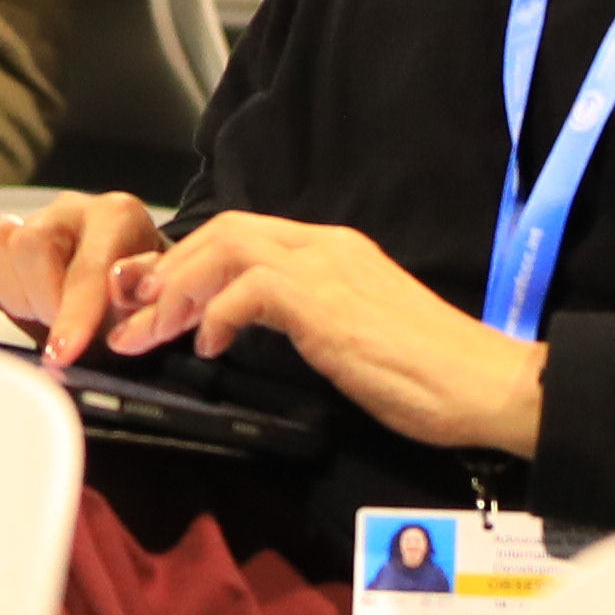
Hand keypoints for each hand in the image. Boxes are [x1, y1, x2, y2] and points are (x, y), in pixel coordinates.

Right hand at [0, 192, 166, 364]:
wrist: (133, 286)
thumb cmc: (144, 295)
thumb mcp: (160, 301)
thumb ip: (146, 297)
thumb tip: (121, 290)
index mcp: (116, 218)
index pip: (86, 265)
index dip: (74, 313)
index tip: (62, 353)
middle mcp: (69, 211)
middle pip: (29, 245)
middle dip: (42, 302)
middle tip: (59, 330)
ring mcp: (27, 219)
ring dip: (10, 292)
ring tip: (38, 313)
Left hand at [101, 210, 543, 454]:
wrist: (484, 384)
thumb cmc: (424, 371)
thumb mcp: (351, 331)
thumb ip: (304, 316)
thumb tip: (250, 326)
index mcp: (331, 249)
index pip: (241, 233)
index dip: (188, 259)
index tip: (150, 293)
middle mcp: (324, 246)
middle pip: (223, 230)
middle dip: (168, 268)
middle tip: (129, 309)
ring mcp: (327, 268)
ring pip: (226, 249)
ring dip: (177, 289)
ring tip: (150, 329)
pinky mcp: (327, 302)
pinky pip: (250, 290)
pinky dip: (218, 314)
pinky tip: (211, 347)